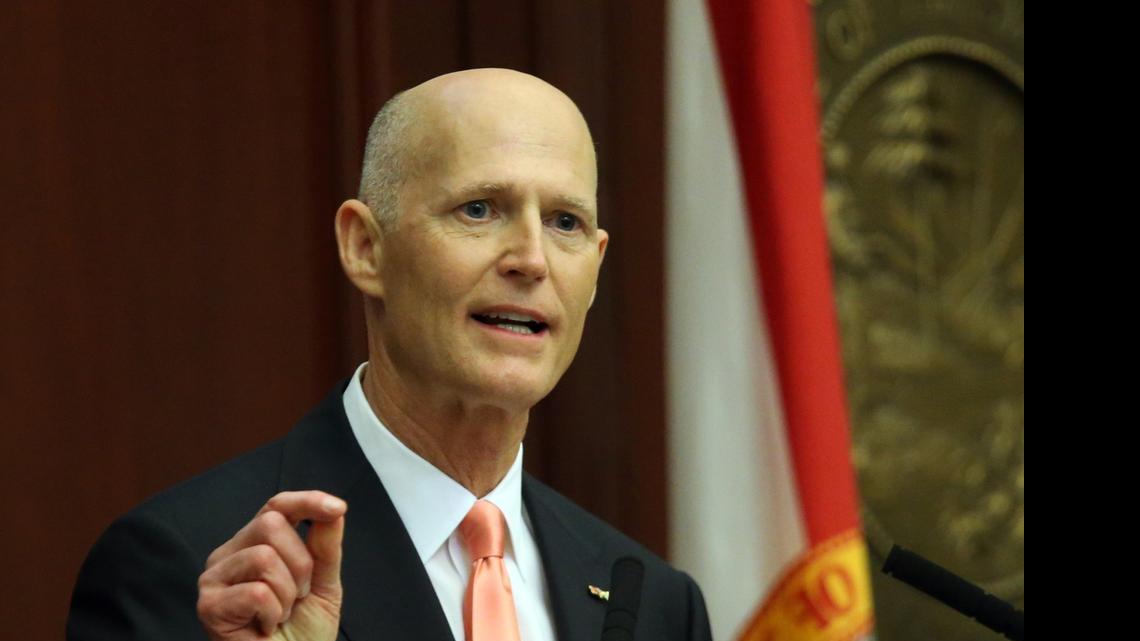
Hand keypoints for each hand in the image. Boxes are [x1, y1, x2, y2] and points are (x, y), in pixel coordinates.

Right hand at [197, 491, 347, 640]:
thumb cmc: (302, 633)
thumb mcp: (324, 585)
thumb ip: (326, 547)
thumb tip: (333, 510)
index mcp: (255, 543)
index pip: (277, 505)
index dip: (307, 501)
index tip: (337, 508)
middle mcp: (230, 554)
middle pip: (271, 523)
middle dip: (300, 563)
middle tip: (297, 596)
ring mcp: (214, 578)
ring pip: (263, 556)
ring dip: (286, 593)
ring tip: (280, 613)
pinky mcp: (209, 605)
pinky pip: (256, 592)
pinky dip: (273, 613)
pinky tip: (265, 627)